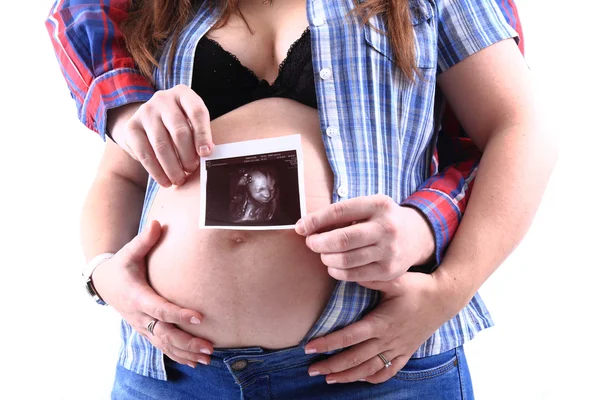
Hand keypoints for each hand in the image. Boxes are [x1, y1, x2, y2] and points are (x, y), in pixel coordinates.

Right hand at [92, 220, 212, 367]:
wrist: (104, 282)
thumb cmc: (122, 264)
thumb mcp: (129, 251)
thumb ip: (144, 240)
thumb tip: (157, 223)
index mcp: (137, 296)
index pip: (160, 308)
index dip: (179, 314)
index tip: (199, 317)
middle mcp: (139, 315)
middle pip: (164, 333)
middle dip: (187, 342)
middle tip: (209, 346)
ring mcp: (142, 326)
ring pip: (164, 344)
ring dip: (186, 353)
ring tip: (208, 358)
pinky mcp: (145, 331)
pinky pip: (162, 347)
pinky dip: (178, 356)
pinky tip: (195, 362)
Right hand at [110, 85, 212, 187]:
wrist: (148, 122)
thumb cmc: (179, 124)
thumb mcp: (192, 123)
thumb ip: (200, 135)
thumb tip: (207, 153)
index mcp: (183, 94)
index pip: (197, 112)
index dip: (203, 135)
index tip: (205, 154)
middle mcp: (163, 99)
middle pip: (179, 130)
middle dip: (187, 155)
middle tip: (191, 170)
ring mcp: (145, 112)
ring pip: (161, 144)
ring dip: (172, 167)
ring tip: (179, 179)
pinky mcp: (131, 127)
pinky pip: (144, 153)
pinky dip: (156, 171)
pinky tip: (165, 181)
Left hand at [295, 194, 434, 281]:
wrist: (416, 236)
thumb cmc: (382, 219)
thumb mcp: (368, 207)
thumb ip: (341, 214)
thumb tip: (306, 226)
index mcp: (379, 205)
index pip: (340, 212)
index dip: (316, 220)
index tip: (301, 227)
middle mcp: (386, 228)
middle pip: (342, 240)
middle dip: (319, 243)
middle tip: (311, 243)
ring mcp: (389, 251)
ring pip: (345, 260)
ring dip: (326, 258)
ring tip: (323, 254)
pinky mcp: (388, 271)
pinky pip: (353, 275)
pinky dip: (337, 272)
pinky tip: (333, 266)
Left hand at [303, 273, 459, 383]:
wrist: (445, 298)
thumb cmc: (419, 287)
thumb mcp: (395, 279)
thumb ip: (371, 277)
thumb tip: (347, 271)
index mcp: (381, 323)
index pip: (349, 337)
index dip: (327, 343)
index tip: (309, 347)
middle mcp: (388, 340)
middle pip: (355, 358)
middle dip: (332, 366)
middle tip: (311, 369)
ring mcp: (398, 349)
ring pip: (369, 369)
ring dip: (348, 376)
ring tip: (329, 379)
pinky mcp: (406, 352)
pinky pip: (388, 371)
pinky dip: (372, 378)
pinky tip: (360, 379)